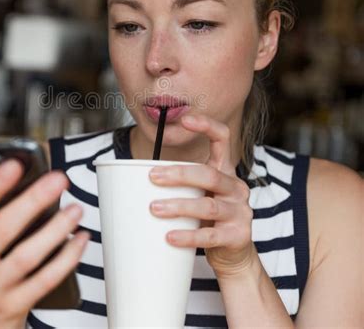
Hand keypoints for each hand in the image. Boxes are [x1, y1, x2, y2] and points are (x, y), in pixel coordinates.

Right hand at [0, 160, 89, 327]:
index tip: (16, 163)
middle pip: (4, 228)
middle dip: (34, 200)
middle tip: (59, 179)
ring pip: (28, 255)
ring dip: (56, 229)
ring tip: (75, 208)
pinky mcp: (15, 306)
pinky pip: (46, 280)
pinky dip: (67, 258)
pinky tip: (80, 239)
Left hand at [149, 114, 253, 278]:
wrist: (232, 254)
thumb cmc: (207, 218)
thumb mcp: (199, 194)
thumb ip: (179, 183)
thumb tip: (133, 174)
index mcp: (225, 171)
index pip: (222, 139)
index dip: (206, 126)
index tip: (185, 120)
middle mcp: (236, 187)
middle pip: (209, 174)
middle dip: (179, 174)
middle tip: (152, 176)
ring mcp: (239, 212)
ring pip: (208, 205)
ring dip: (179, 206)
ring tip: (154, 208)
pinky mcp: (237, 236)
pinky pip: (210, 236)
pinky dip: (188, 236)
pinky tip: (169, 236)